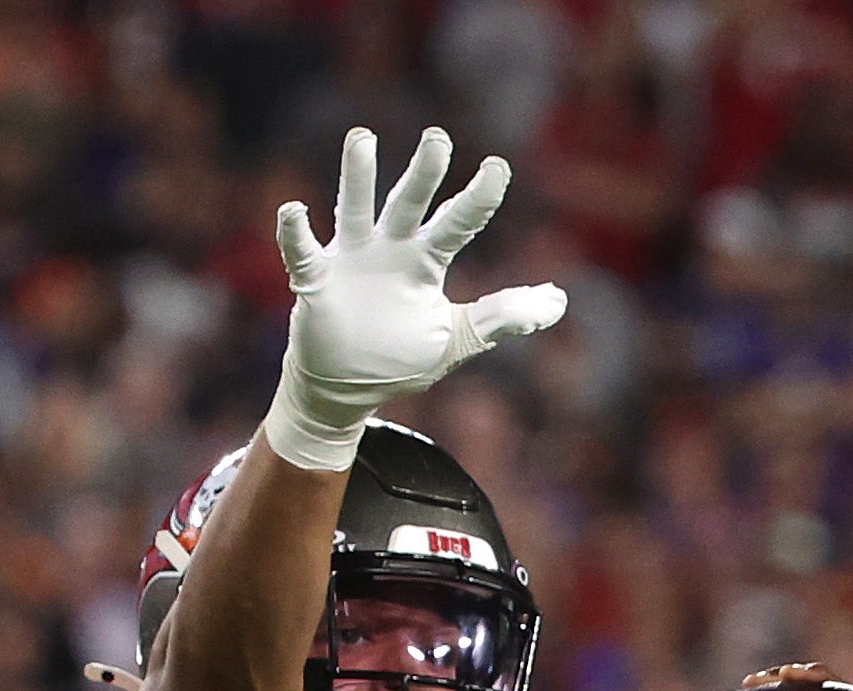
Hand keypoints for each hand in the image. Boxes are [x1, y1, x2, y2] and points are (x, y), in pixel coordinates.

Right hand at [266, 127, 564, 472]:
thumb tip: (558, 302)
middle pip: (409, 203)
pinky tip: (294, 210)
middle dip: (424, 172)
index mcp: (425, 261)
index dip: (478, 197)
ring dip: (358, 177)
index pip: (458, 222)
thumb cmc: (400, 357)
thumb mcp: (459, 338)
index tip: (499, 168)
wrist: (347, 389)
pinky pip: (304, 251)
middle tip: (438, 138)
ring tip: (362, 139)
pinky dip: (295, 232)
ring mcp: (351, 260)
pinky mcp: (316, 281)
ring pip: (355, 209)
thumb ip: (503, 317)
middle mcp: (390, 249)